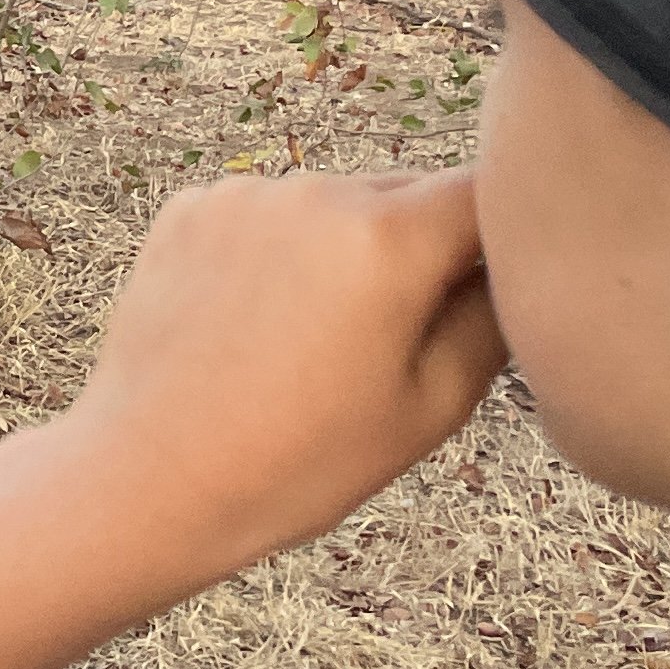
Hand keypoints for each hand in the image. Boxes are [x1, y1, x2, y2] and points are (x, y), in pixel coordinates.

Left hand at [65, 170, 502, 577]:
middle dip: (426, 247)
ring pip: (335, 203)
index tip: (503, 285)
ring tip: (320, 341)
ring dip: (349, 246)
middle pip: (410, 194)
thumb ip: (492, 319)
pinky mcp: (189, 208)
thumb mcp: (431, 406)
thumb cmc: (298, 460)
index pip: (487, 192)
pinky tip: (259, 323)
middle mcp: (314, 192)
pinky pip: (267, 213)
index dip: (509, 235)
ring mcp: (243, 194)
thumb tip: (518, 266)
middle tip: (402, 336)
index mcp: (386, 238)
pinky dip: (280, 249)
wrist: (151, 476)